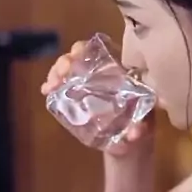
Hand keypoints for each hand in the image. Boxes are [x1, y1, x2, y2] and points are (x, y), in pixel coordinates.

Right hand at [41, 41, 154, 156]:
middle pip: (80, 56)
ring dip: (56, 73)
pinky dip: (52, 86)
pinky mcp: (76, 98)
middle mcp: (101, 72)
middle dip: (66, 61)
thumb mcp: (145, 124)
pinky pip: (62, 86)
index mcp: (121, 71)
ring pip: (68, 69)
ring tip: (51, 86)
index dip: (87, 50)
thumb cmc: (142, 124)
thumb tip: (135, 133)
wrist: (132, 141)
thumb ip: (141, 127)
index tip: (77, 56)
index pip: (102, 50)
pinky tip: (46, 91)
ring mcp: (87, 84)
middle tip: (61, 74)